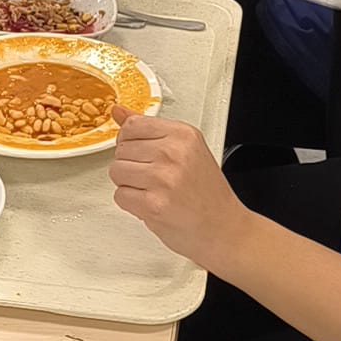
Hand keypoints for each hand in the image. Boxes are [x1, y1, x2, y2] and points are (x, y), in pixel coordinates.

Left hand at [109, 108, 245, 269]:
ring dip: (129, 185)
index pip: (132, 125)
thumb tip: (118, 111)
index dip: (131, 142)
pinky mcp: (154, 204)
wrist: (224, 229)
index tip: (144, 154)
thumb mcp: (186, 150)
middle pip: (121, 149)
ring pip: (116, 171)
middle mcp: (173, 152)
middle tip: (156, 179)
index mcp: (183, 134)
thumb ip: (149, 130)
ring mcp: (163, 178)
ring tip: (154, 191)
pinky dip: (132, 204)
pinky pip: (120, 196)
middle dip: (132, 166)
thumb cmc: (207, 193)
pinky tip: (153, 205)